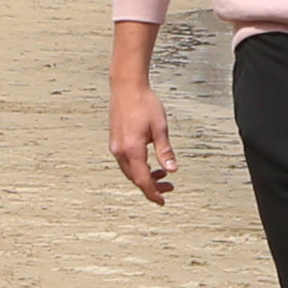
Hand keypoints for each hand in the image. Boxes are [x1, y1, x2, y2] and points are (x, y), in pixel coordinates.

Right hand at [108, 76, 175, 203]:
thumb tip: (173, 169)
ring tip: (163, 173)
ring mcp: (115, 146)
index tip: (162, 201)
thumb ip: (165, 151)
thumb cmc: (144, 103)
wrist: (126, 86)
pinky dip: (138, 166)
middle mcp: (120, 150)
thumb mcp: (160, 128)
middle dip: (151, 186)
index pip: (143, 180)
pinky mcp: (115, 140)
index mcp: (132, 149)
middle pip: (135, 178)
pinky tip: (149, 161)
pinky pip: (126, 162)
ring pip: (130, 171)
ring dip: (145, 176)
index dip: (153, 193)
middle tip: (169, 187)